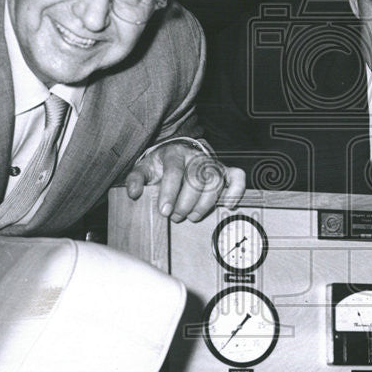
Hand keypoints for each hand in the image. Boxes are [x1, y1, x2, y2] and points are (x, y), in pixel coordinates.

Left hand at [125, 142, 245, 221]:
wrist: (177, 153)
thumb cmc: (160, 165)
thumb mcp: (144, 169)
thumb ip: (136, 179)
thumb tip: (134, 192)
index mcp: (174, 153)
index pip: (175, 172)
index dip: (170, 193)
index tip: (165, 211)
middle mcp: (196, 156)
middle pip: (196, 179)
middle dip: (186, 203)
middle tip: (176, 217)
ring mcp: (212, 163)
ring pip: (216, 182)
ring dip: (205, 203)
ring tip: (193, 216)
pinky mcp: (224, 171)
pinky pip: (237, 177)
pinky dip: (236, 191)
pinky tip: (227, 205)